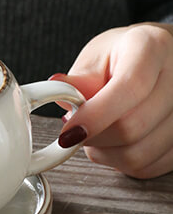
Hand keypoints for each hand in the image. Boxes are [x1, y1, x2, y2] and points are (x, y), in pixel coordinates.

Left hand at [52, 23, 172, 178]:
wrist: (158, 60)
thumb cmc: (124, 56)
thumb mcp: (97, 56)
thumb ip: (79, 80)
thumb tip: (57, 89)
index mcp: (152, 47)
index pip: (130, 87)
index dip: (96, 115)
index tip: (69, 132)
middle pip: (134, 126)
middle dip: (94, 137)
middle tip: (75, 130)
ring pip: (141, 153)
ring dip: (106, 153)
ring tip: (94, 135)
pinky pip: (149, 166)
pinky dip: (122, 162)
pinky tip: (115, 143)